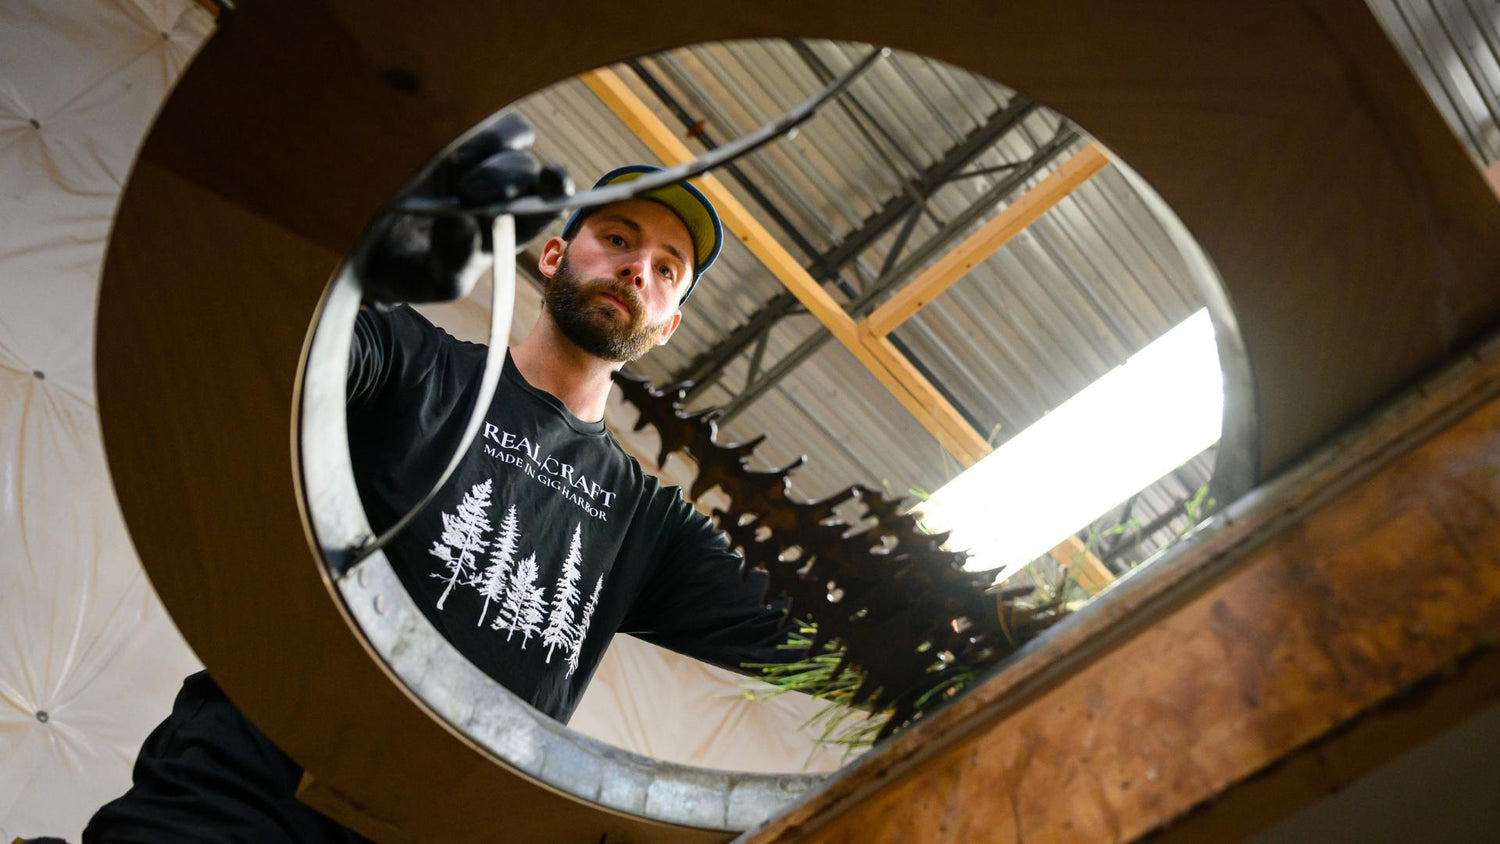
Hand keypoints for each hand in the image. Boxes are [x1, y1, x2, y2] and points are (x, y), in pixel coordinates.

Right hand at [358, 112, 572, 304]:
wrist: (361, 255)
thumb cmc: (408, 271)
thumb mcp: (432, 280)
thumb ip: (455, 260)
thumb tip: (465, 223)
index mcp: (508, 224)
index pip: (546, 202)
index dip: (555, 190)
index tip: (552, 185)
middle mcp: (496, 187)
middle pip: (522, 165)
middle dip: (505, 176)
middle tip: (471, 194)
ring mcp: (467, 157)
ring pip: (503, 132)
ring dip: (486, 144)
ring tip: (453, 165)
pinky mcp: (436, 136)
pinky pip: (463, 117)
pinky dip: (458, 123)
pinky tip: (433, 139)